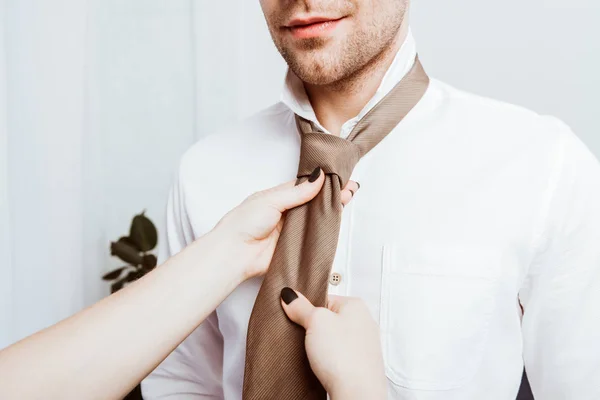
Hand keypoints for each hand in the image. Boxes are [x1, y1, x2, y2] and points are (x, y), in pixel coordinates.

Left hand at [211, 167, 359, 278]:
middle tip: (350, 189)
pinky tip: (337, 221)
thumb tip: (318, 176)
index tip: (339, 176)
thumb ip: (297, 192)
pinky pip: (313, 238)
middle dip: (332, 195)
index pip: (306, 186)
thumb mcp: (271, 200)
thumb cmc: (244, 223)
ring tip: (348, 199)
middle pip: (314, 202)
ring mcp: (293, 230)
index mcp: (280, 197)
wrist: (234, 253)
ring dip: (331, 211)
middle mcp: (288, 212)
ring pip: (316, 219)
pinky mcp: (296, 246)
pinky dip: (325, 231)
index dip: (322, 181)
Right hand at [281, 289, 386, 399]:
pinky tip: (321, 365)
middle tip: (303, 335)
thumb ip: (301, 307)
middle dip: (313, 327)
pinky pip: (338, 356)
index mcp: (356, 305)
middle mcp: (364, 323)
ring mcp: (363, 345)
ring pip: (333, 339)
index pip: (324, 299)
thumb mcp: (315, 322)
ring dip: (320, 345)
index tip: (296, 315)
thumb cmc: (343, 356)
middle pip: (329, 319)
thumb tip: (290, 296)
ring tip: (312, 353)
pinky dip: (328, 360)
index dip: (307, 308)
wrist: (357, 393)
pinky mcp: (359, 364)